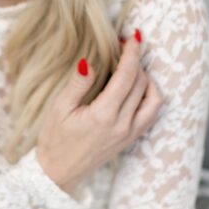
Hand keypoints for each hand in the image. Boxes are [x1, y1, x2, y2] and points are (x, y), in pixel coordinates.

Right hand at [35, 30, 164, 195]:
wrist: (58, 172)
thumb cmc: (55, 140)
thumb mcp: (59, 109)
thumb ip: (78, 84)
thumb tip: (90, 61)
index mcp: (103, 115)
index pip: (126, 76)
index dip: (131, 53)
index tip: (131, 36)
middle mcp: (122, 125)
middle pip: (141, 84)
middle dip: (136, 61)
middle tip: (124, 47)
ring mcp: (129, 133)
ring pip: (153, 99)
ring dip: (147, 79)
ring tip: (132, 68)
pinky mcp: (131, 139)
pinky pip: (151, 114)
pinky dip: (150, 96)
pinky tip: (137, 88)